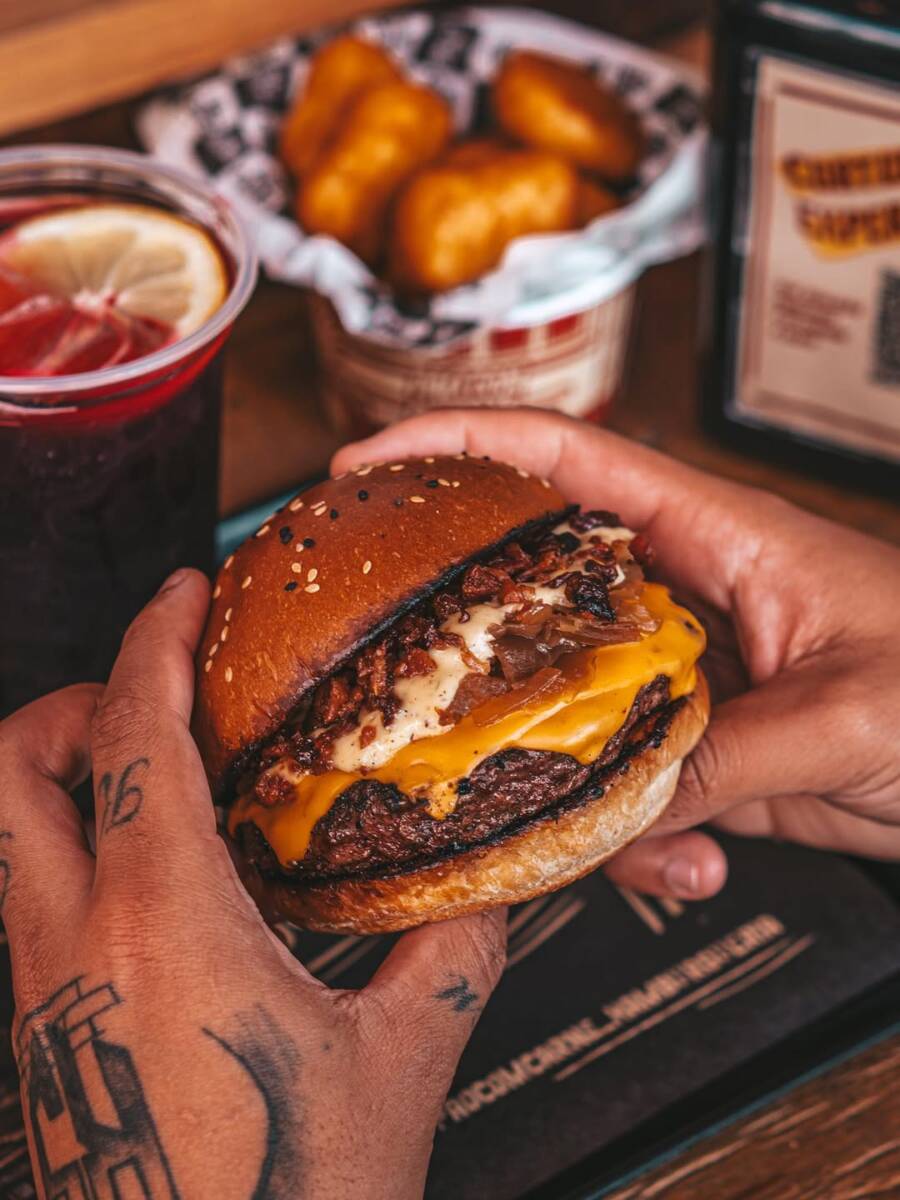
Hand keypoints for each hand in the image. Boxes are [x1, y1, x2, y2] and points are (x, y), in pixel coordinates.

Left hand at [0, 570, 505, 1199]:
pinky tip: (157, 881)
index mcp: (160, 923)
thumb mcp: (394, 1066)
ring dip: (56, 775)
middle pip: (10, 767)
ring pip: (3, 835)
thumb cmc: (280, 1199)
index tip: (180, 596)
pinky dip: (72, 849)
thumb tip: (479, 900)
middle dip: (67, 703)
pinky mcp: (40, 1035)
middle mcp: (75, 943)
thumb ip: (447, 959)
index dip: (152, 642)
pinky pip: (28, 901)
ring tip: (147, 774)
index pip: (130, 737)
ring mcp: (41, 991)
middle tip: (145, 696)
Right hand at [333, 409, 899, 898]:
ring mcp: (686, 679)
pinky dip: (641, 842)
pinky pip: (627, 789)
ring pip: (570, 714)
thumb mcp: (850, 714)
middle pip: (536, 591)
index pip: (569, 462)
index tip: (371, 464)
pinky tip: (691, 867)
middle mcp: (683, 601)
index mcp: (716, 538)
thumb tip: (620, 804)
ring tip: (624, 842)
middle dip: (468, 634)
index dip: (462, 447)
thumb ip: (724, 755)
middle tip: (393, 676)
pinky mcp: (703, 749)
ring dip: (569, 787)